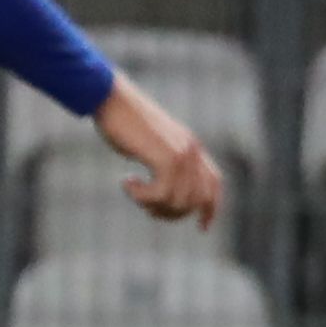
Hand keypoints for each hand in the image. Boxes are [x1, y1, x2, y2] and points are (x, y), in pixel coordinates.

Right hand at [98, 78, 225, 226]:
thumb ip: (164, 162)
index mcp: (192, 146)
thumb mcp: (151, 143)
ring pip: (178, 201)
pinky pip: (161, 193)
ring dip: (152, 205)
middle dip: (172, 213)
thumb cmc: (124, 121)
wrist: (111, 98)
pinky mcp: (165, 157)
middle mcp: (192, 150)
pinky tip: (126, 182)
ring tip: (134, 192)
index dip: (211, 208)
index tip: (202, 227)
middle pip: (196, 201)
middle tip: (147, 206)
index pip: (214, 183)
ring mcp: (181, 153)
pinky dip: (141, 196)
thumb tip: (167, 193)